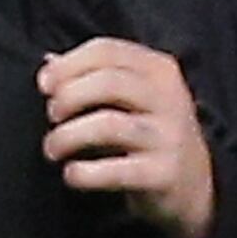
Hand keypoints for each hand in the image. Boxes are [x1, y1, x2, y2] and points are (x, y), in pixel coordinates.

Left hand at [39, 38, 213, 237]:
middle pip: (108, 82)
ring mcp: (169, 137)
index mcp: (159, 70)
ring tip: (52, 148)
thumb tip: (48, 63)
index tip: (44, 85)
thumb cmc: (148, 133)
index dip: (68, 65)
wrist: (192, 187)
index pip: (107, 51)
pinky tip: (71, 174)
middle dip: (68, 97)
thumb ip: (93, 76)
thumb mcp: (131, 98)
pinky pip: (115, 171)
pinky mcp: (164, 175)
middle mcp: (169, 98)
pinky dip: (84, 173)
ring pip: (108, 124)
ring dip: (67, 136)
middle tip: (51, 116)